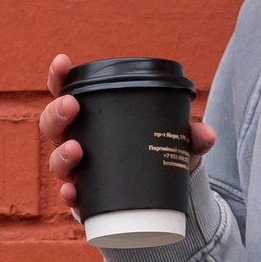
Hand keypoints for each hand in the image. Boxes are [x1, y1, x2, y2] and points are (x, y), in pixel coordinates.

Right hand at [41, 55, 215, 227]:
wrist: (157, 199)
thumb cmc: (155, 155)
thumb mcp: (174, 142)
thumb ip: (190, 136)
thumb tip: (206, 135)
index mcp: (91, 117)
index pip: (67, 92)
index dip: (59, 76)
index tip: (62, 61)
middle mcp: (76, 141)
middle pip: (53, 125)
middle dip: (58, 114)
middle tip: (72, 108)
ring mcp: (77, 171)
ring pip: (57, 161)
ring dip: (61, 154)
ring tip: (76, 150)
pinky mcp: (84, 199)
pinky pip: (70, 197)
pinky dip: (70, 195)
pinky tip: (73, 192)